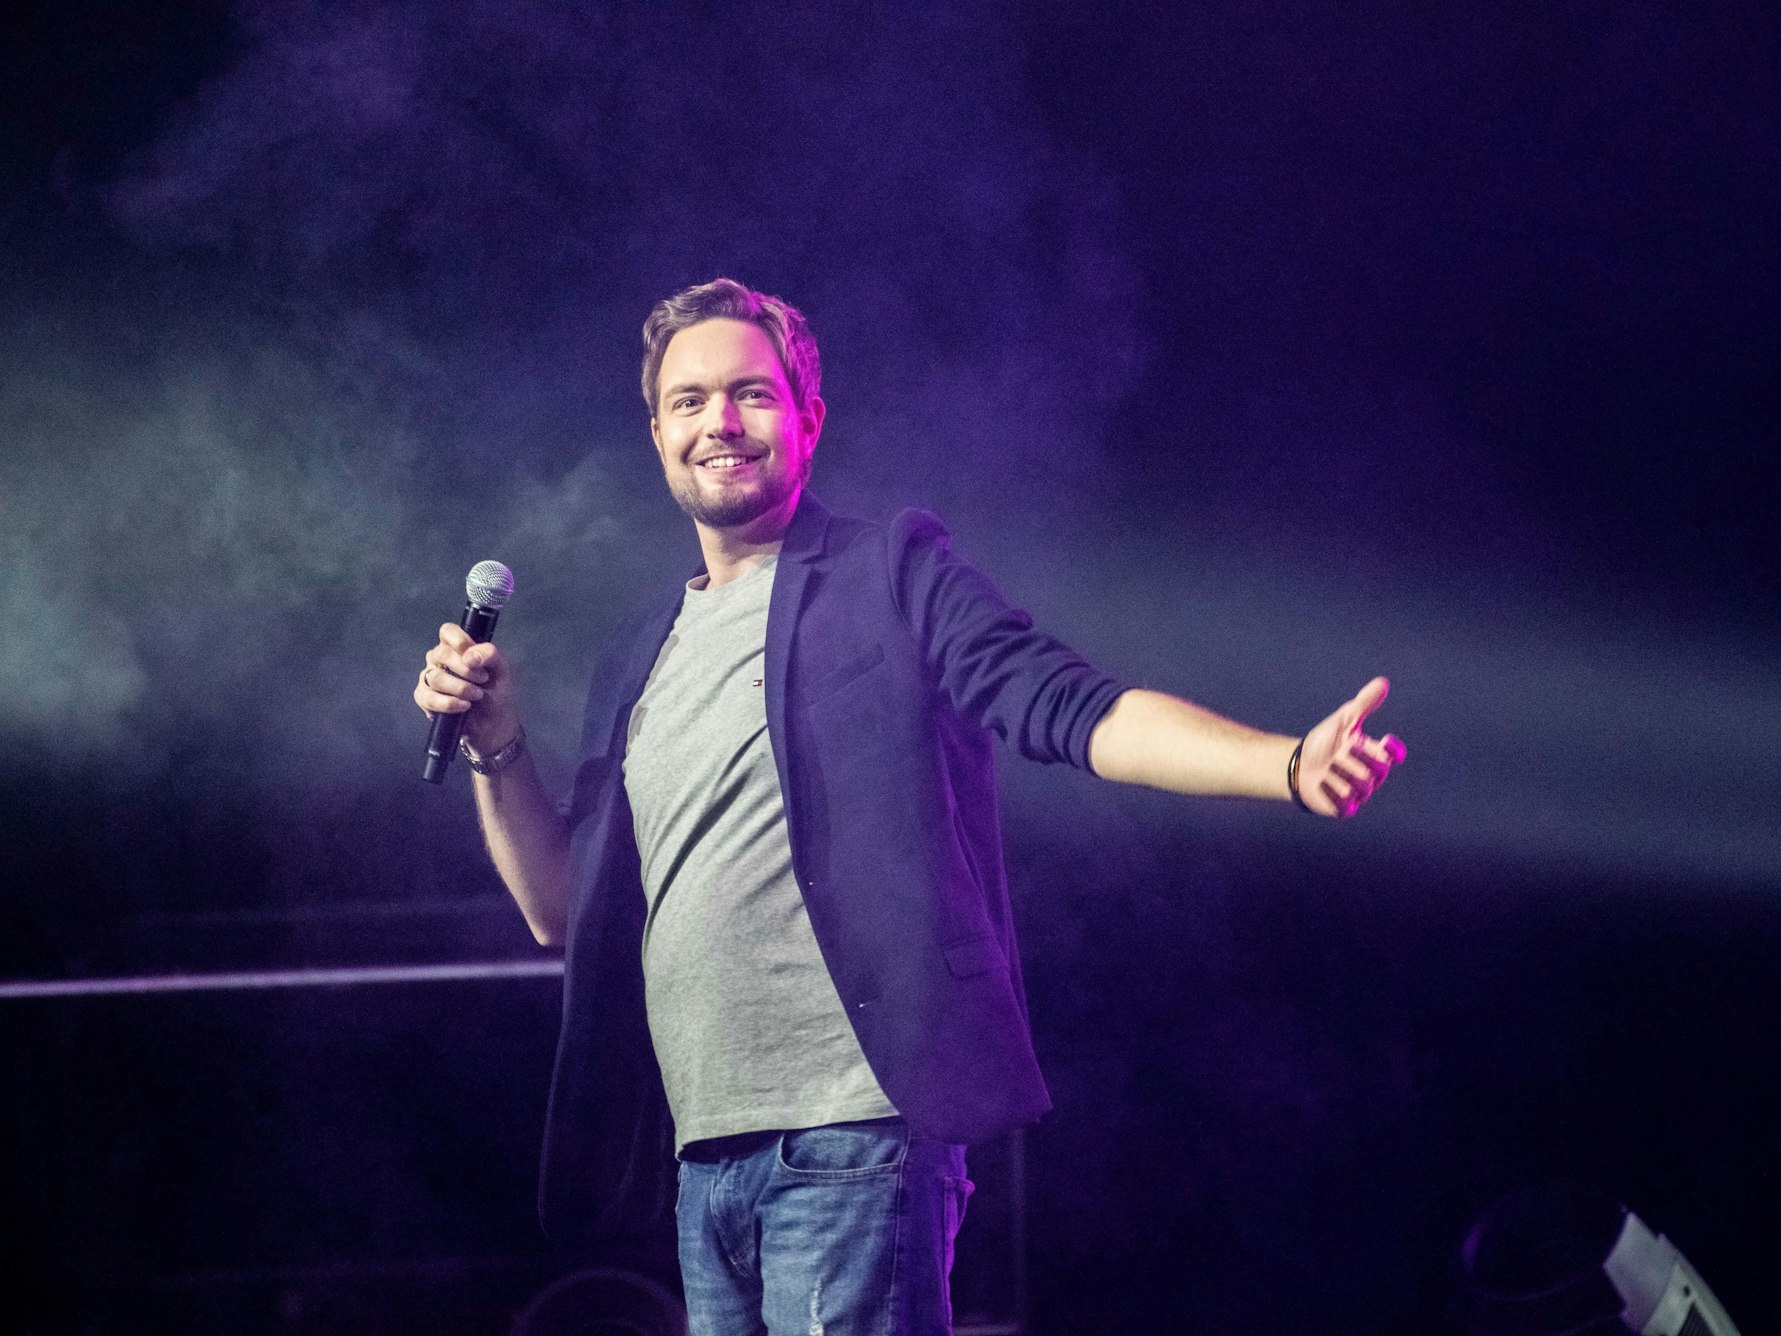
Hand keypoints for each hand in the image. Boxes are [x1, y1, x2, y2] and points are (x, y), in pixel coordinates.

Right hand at [413, 623, 521, 754]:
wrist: (494, 724)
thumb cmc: (497, 692)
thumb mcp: (502, 670)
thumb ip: (490, 654)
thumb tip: (468, 656)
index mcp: (458, 648)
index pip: (447, 631)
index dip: (457, 640)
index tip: (470, 654)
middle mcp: (440, 660)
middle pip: (440, 654)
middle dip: (464, 669)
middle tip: (483, 679)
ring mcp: (430, 678)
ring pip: (434, 677)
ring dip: (459, 688)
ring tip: (477, 696)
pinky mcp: (424, 698)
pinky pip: (428, 697)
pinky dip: (448, 703)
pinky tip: (464, 706)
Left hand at [1294, 676, 1405, 818]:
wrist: (1298, 765)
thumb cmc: (1325, 742)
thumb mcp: (1343, 720)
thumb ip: (1363, 704)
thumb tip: (1382, 682)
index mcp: (1374, 754)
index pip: (1394, 755)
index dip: (1392, 750)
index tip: (1383, 740)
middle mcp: (1371, 775)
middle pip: (1378, 770)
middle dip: (1358, 758)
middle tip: (1343, 749)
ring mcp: (1358, 793)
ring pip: (1360, 787)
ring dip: (1340, 773)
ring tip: (1328, 767)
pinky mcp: (1344, 808)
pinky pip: (1346, 806)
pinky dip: (1332, 792)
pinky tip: (1321, 782)